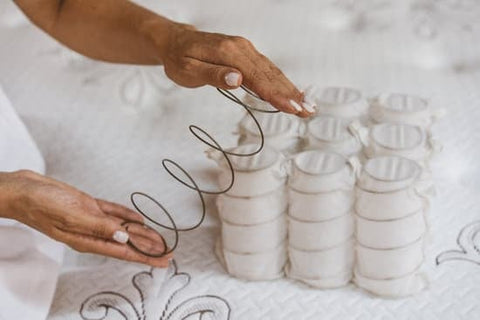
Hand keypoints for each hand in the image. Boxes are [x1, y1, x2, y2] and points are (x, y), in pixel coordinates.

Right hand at [0, 170, 169, 266]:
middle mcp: (92, 231)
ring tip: (158, 238)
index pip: (125, 251)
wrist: (24, 189)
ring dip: (142, 232)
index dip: (146, 256)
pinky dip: (127, 215)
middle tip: (168, 251)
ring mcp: (91, 218)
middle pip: (128, 241)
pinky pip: (113, 212)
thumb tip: (124, 237)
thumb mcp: (72, 216)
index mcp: (88, 239)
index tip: (162, 260)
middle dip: (149, 247)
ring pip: (123, 227)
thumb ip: (99, 227)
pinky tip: (138, 218)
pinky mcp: (88, 206)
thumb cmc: (41, 204)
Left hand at [152, 22, 314, 116]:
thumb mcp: (188, 70)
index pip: (257, 77)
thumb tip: (238, 81)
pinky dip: (281, 81)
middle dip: (291, 94)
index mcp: (229, 52)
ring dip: (290, 88)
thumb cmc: (179, 58)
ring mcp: (246, 50)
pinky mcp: (246, 54)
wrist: (175, 41)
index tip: (292, 108)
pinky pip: (267, 68)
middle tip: (308, 111)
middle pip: (271, 74)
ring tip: (306, 105)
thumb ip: (213, 75)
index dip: (276, 94)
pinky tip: (291, 92)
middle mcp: (242, 48)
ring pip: (272, 71)